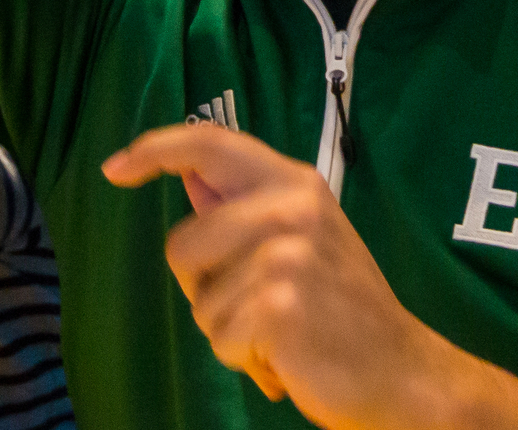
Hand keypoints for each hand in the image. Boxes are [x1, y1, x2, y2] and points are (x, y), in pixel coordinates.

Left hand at [104, 124, 517, 429]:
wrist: (404, 374)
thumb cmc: (344, 311)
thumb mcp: (304, 239)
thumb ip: (244, 207)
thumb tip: (188, 174)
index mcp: (294, 183)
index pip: (208, 143)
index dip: (153, 149)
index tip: (113, 168)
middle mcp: (290, 207)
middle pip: (182, 244)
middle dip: (204, 289)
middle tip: (260, 309)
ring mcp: (285, 254)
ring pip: (199, 300)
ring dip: (228, 332)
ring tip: (282, 334)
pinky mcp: (279, 304)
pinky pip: (219, 338)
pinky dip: (245, 361)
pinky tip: (288, 358)